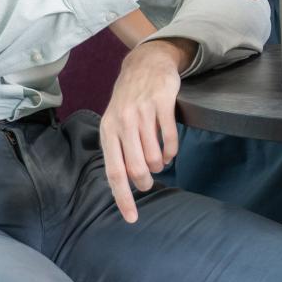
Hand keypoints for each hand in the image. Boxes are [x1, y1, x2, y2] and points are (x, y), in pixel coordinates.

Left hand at [99, 37, 192, 222]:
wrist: (145, 63)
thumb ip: (118, 149)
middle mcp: (123, 122)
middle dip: (145, 181)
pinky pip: (170, 138)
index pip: (114, 173)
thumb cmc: (129, 100)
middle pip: (135, 167)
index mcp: (108, 131)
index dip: (123, 198)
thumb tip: (125, 182)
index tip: (132, 218)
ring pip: (153, 154)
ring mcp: (143, 112)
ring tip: (160, 163)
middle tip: (150, 182)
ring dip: (160, 165)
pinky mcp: (162, 103)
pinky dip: (172, 151)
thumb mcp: (115, 122)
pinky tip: (171, 152)